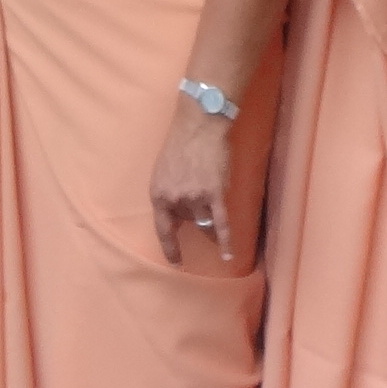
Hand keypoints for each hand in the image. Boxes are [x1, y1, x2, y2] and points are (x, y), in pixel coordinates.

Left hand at [150, 99, 238, 265]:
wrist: (199, 125)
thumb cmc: (180, 144)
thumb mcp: (162, 171)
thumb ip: (168, 195)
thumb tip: (177, 217)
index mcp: (158, 194)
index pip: (163, 229)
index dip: (170, 248)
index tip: (176, 262)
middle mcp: (175, 200)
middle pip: (189, 220)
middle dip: (195, 210)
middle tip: (198, 189)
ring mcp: (195, 197)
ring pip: (206, 220)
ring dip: (210, 214)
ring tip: (212, 196)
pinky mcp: (215, 193)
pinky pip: (221, 224)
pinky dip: (225, 241)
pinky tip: (228, 255)